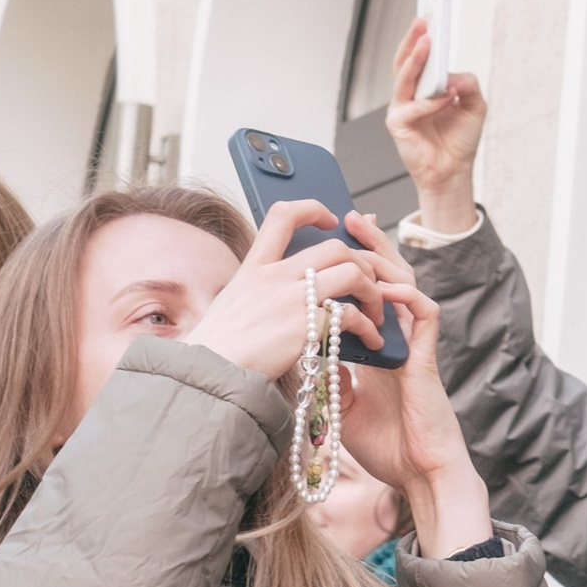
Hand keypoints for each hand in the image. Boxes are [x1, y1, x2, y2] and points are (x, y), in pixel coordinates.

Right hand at [192, 202, 365, 383]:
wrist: (210, 377)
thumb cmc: (222, 348)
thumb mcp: (233, 302)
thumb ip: (260, 286)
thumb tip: (291, 284)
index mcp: (254, 267)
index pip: (283, 215)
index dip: (313, 209)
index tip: (332, 220)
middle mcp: (274, 276)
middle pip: (335, 247)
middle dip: (362, 263)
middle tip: (369, 283)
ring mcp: (290, 299)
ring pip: (352, 272)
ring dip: (373, 291)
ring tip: (375, 312)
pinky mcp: (305, 326)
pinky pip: (351, 314)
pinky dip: (368, 326)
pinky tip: (371, 340)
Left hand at [319, 220, 494, 559]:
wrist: (416, 474)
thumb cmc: (385, 445)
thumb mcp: (344, 404)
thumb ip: (332, 374)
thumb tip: (311, 351)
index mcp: (379, 346)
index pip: (366, 293)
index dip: (352, 266)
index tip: (329, 241)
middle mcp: (398, 339)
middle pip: (387, 277)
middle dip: (368, 245)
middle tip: (349, 218)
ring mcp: (414, 347)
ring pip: (406, 285)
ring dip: (385, 256)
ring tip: (364, 230)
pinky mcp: (426, 359)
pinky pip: (424, 316)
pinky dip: (407, 296)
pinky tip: (388, 285)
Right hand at [386, 20, 485, 234]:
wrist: (453, 172)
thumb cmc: (459, 140)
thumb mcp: (475, 105)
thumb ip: (468, 84)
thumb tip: (452, 76)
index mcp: (424, 86)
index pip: (419, 56)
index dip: (421, 36)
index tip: (429, 15)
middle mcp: (409, 94)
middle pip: (406, 61)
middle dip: (413, 39)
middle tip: (423, 21)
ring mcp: (401, 108)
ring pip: (404, 78)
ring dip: (415, 59)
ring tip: (426, 42)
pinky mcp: (398, 124)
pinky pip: (413, 108)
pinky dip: (430, 102)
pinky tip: (446, 97)